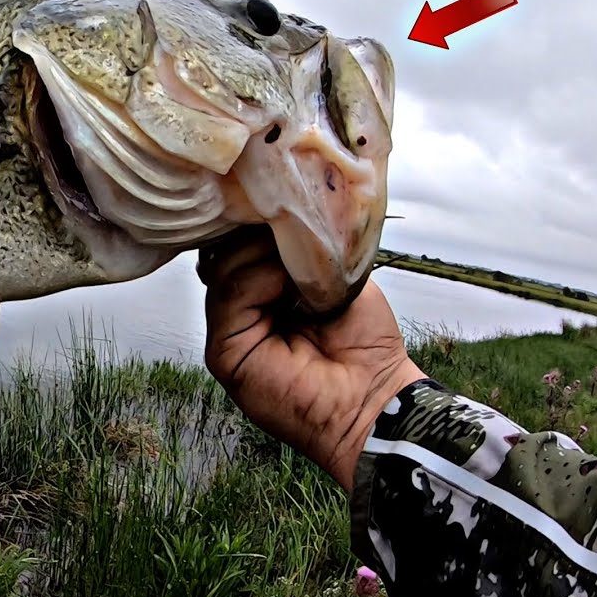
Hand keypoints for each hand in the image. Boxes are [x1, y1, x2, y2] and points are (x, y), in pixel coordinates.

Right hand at [197, 227, 425, 489]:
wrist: (375, 399)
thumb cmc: (365, 345)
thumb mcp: (336, 278)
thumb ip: (306, 249)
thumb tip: (279, 214)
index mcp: (262, 293)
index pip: (238, 245)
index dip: (254, 222)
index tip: (282, 197)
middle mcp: (239, 311)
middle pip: (224, 252)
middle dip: (256, 233)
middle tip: (292, 227)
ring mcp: (228, 332)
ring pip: (222, 269)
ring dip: (261, 255)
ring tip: (300, 268)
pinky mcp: (224, 353)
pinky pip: (227, 297)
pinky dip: (258, 280)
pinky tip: (290, 287)